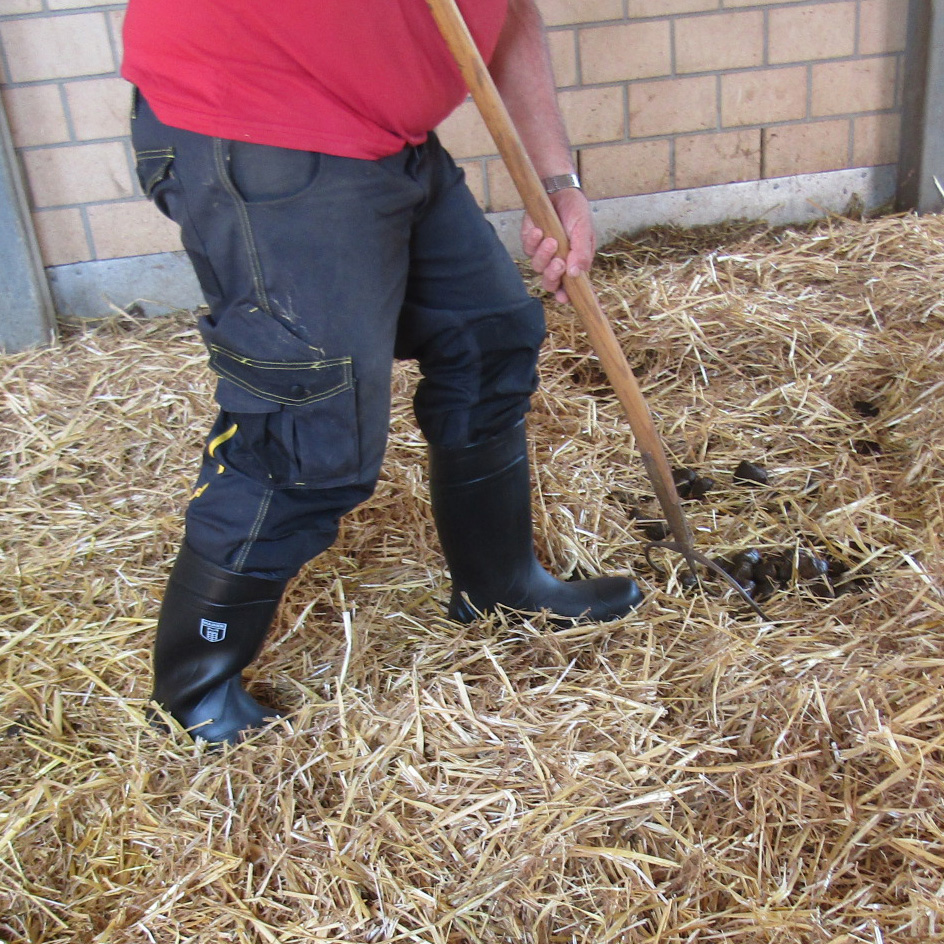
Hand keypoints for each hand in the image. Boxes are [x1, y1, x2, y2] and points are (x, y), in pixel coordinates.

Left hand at [520, 187, 595, 303]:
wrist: (558, 191)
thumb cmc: (576, 211)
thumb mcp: (584, 229)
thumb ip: (581, 253)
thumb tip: (575, 274)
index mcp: (575, 263)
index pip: (571, 287)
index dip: (566, 295)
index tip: (563, 297)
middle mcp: (559, 262)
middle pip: (551, 283)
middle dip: (553, 276)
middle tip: (558, 262)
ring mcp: (543, 254)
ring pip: (538, 267)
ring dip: (544, 256)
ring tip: (551, 240)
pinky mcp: (530, 242)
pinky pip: (528, 250)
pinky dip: (533, 241)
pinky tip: (539, 230)